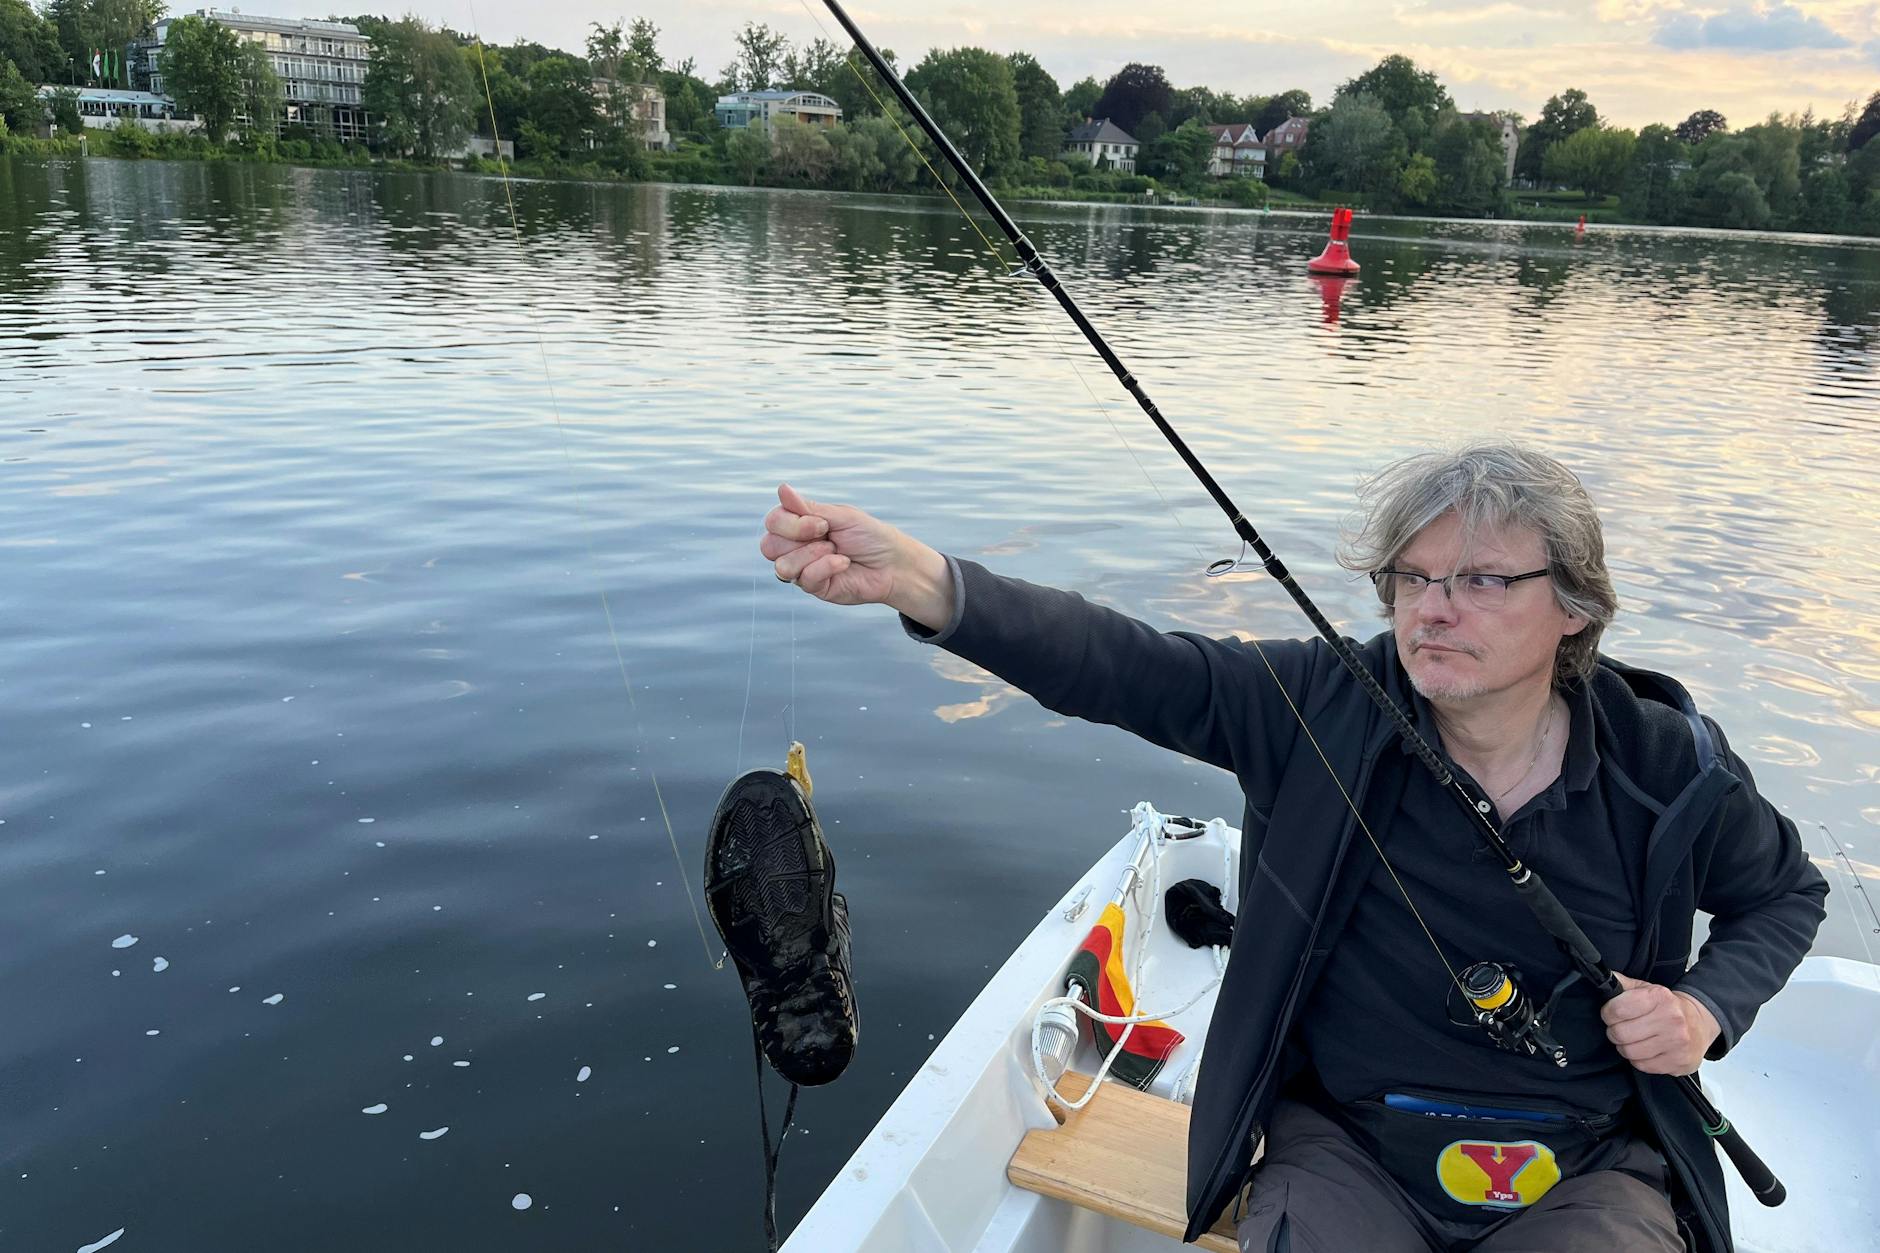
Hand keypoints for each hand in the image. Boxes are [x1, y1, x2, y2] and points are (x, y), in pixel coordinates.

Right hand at [760, 484, 951, 625]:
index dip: (791, 523)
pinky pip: (804, 580)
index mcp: (801, 526)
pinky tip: (844, 564)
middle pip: (769, 545)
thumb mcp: (840, 516)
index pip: (773, 522)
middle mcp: (797, 548)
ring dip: (812, 555)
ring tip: (836, 551)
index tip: (822, 523)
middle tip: (827, 535)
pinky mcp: (815, 588)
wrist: (893, 564)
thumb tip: (782, 488)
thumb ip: (808, 508)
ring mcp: (804, 569)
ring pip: (782, 566)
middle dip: (798, 537)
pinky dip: (826, 567)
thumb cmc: (870, 536)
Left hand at [1601, 973, 1720, 1075]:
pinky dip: (1640, 1059)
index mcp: (1660, 997)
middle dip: (1615, 1031)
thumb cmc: (1669, 1007)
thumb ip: (1622, 985)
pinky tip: (1647, 1050)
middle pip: (1620, 1033)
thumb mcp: (1646, 989)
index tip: (1612, 1014)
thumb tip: (1602, 979)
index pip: (1617, 1009)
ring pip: (1629, 1052)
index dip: (1608, 1013)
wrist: (1700, 1022)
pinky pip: (1643, 1065)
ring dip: (1626, 1047)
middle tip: (1622, 1028)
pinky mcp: (1679, 1062)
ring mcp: (1677, 1043)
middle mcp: (1671, 1019)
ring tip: (1635, 1039)